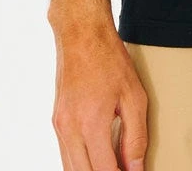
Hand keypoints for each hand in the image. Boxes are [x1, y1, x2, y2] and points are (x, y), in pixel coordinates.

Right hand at [51, 20, 148, 170]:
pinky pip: (66, 155)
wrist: (81, 34)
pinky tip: (97, 158)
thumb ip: (135, 137)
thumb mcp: (134, 96)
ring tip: (113, 164)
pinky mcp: (56, 122)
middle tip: (124, 170)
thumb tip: (136, 169)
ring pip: (71, 169)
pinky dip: (81, 163)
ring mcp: (59, 127)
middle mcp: (69, 130)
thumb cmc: (109, 59)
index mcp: (90, 124)